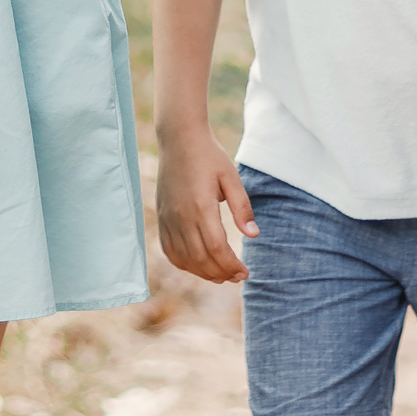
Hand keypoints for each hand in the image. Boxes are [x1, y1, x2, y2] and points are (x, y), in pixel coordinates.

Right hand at [155, 127, 256, 284]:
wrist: (179, 139)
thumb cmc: (210, 156)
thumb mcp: (231, 178)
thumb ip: (242, 208)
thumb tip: (253, 235)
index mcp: (201, 207)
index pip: (217, 249)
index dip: (231, 266)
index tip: (245, 272)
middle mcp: (182, 217)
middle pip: (201, 259)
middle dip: (221, 273)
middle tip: (238, 276)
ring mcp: (169, 219)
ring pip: (185, 259)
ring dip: (203, 273)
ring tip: (221, 275)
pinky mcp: (162, 218)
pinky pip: (169, 250)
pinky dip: (184, 263)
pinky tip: (198, 265)